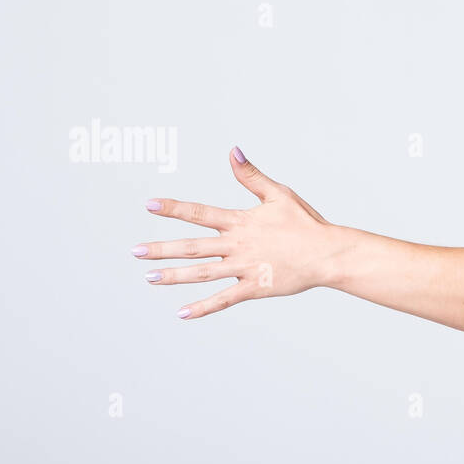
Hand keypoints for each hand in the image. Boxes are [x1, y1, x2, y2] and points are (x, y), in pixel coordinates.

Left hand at [134, 147, 339, 318]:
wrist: (328, 254)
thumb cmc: (306, 223)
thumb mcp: (279, 194)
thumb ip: (251, 176)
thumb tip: (231, 151)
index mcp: (241, 221)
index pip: (200, 213)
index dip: (173, 208)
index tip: (149, 204)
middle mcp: (238, 245)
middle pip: (193, 247)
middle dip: (162, 249)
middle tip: (135, 251)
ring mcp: (245, 268)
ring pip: (203, 273)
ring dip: (174, 276)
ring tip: (149, 278)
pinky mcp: (255, 287)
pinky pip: (224, 299)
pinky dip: (203, 307)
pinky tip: (182, 312)